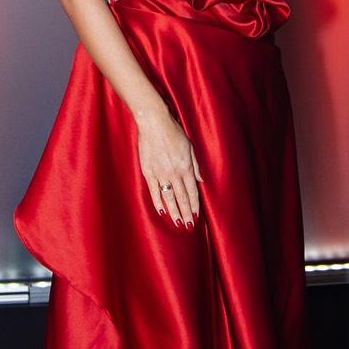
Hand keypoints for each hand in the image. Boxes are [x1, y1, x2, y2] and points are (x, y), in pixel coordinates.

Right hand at [135, 102, 202, 227]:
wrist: (154, 123)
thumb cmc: (173, 132)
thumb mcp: (190, 147)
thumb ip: (195, 165)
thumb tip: (201, 180)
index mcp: (186, 167)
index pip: (192, 191)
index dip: (194, 205)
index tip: (196, 216)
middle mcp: (174, 173)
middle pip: (181, 197)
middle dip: (186, 213)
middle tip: (188, 225)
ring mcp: (160, 173)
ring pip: (168, 197)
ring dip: (174, 211)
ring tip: (178, 222)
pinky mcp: (148, 171)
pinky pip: (154, 190)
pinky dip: (158, 202)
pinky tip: (162, 211)